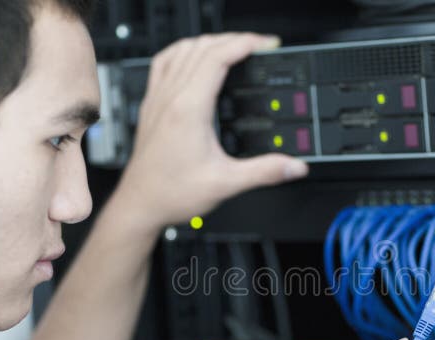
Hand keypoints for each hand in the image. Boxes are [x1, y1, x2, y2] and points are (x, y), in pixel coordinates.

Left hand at [116, 33, 308, 231]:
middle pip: (202, 47)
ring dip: (210, 41)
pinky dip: (183, 51)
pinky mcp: (151, 105)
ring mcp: (158, 99)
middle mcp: (170, 97)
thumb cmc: (171, 193)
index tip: (266, 45)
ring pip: (182, 49)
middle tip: (259, 46)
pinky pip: (164, 62)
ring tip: (233, 47)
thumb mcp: (226, 184)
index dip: (245, 44)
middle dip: (234, 40)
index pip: (218, 57)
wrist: (140, 204)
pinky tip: (193, 57)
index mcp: (189, 109)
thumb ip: (265, 172)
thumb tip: (294, 166)